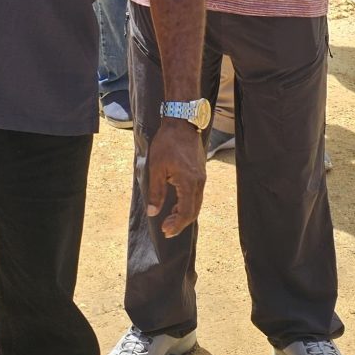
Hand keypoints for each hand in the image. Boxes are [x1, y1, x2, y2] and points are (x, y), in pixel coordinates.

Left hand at [145, 119, 207, 237]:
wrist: (182, 124)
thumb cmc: (167, 143)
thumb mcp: (156, 167)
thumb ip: (156, 191)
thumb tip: (153, 211)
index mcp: (188, 182)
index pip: (185, 212)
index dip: (176, 225)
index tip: (165, 230)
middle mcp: (199, 183)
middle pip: (193, 211)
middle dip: (180, 223)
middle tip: (166, 229)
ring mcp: (201, 178)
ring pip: (196, 204)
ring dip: (184, 215)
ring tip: (169, 220)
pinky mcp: (200, 174)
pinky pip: (196, 195)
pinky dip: (187, 205)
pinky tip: (176, 205)